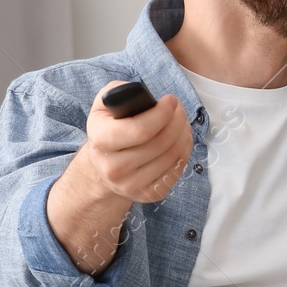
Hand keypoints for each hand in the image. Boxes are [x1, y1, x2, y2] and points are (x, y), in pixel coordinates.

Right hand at [80, 81, 193, 204]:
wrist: (104, 165)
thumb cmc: (109, 129)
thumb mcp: (104, 106)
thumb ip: (119, 92)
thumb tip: (143, 95)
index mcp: (101, 141)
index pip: (141, 129)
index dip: (162, 113)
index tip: (171, 100)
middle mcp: (113, 168)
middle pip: (162, 142)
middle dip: (178, 121)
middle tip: (180, 110)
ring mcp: (131, 185)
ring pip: (173, 155)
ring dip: (184, 134)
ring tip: (182, 123)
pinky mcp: (148, 194)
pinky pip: (176, 170)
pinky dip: (185, 151)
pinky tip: (181, 140)